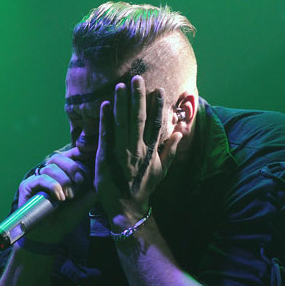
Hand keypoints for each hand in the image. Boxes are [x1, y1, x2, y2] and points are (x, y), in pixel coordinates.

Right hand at [17, 147, 96, 242]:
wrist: (50, 235)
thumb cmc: (66, 217)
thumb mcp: (85, 202)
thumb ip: (93, 188)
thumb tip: (103, 175)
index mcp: (62, 172)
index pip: (69, 154)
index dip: (80, 152)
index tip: (92, 154)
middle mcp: (48, 172)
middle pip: (59, 157)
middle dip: (73, 168)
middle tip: (80, 183)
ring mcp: (37, 178)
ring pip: (51, 168)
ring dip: (64, 181)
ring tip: (70, 197)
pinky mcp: (27, 186)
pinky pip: (41, 179)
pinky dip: (53, 186)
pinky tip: (60, 198)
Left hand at [96, 75, 181, 230]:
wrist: (127, 207)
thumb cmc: (145, 187)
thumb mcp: (162, 170)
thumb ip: (170, 150)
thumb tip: (180, 132)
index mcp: (150, 151)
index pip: (156, 124)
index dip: (157, 106)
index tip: (158, 89)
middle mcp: (137, 149)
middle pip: (138, 118)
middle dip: (137, 97)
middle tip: (137, 78)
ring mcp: (120, 153)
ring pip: (121, 123)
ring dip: (121, 103)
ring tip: (120, 85)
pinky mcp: (104, 157)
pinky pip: (105, 135)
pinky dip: (105, 120)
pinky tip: (104, 105)